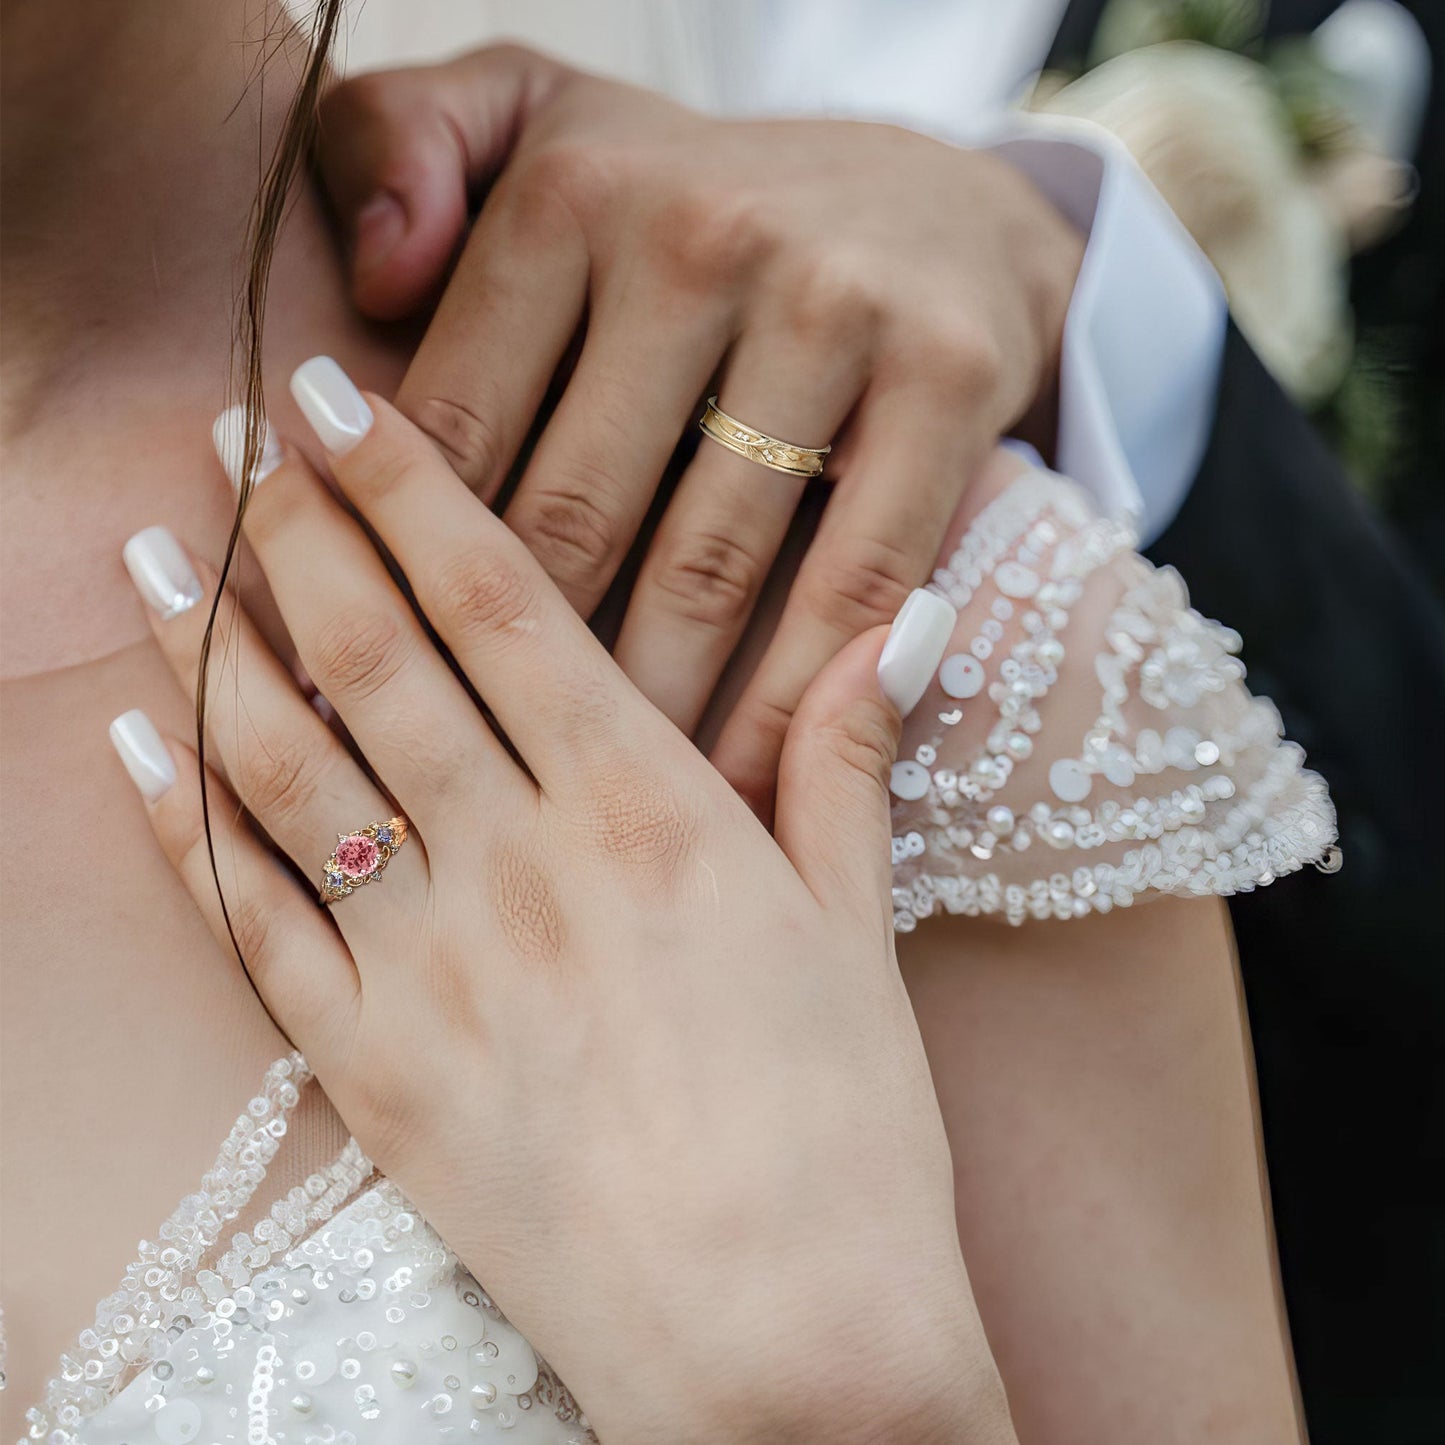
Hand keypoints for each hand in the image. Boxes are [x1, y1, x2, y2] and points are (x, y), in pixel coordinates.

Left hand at [115, 361, 1012, 1442]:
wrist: (784, 1345)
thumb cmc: (843, 1131)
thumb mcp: (858, 927)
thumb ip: (849, 756)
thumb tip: (904, 614)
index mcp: (649, 810)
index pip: (498, 600)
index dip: (407, 484)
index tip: (335, 396)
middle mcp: (523, 864)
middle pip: (375, 654)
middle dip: (291, 527)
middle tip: (230, 431)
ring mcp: (433, 969)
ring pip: (290, 768)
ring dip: (212, 646)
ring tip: (152, 551)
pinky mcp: (377, 1075)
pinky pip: (251, 924)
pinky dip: (182, 824)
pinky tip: (138, 743)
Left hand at [316, 45, 1083, 815]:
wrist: (937, 196)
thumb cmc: (701, 192)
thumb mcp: (538, 111)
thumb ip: (408, 146)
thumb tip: (362, 279)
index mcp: (571, 191)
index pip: (448, 428)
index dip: (383, 579)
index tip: (344, 701)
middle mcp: (695, 237)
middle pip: (565, 517)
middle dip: (500, 679)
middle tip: (441, 805)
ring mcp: (833, 305)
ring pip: (702, 570)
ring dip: (642, 715)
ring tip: (572, 838)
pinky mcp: (948, 378)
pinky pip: (846, 582)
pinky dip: (788, 697)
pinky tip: (731, 785)